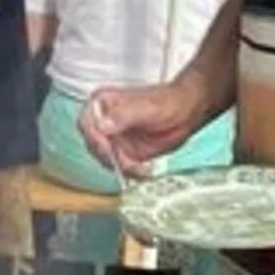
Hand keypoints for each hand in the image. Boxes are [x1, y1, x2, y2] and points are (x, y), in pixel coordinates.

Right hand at [78, 84, 203, 176]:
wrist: (188, 112)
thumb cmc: (169, 101)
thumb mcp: (147, 107)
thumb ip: (124, 115)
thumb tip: (103, 125)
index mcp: (101, 104)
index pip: (86, 123)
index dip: (94, 138)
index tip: (108, 149)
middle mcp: (103, 122)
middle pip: (94, 146)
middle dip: (111, 158)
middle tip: (130, 164)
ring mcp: (112, 139)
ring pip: (106, 160)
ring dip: (123, 168)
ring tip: (143, 168)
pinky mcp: (123, 152)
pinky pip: (120, 167)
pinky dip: (131, 172)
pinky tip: (146, 170)